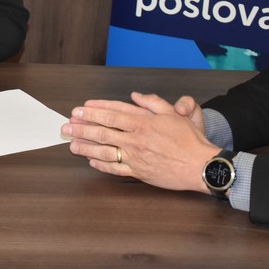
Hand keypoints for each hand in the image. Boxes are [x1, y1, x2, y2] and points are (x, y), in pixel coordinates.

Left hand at [61, 92, 217, 192]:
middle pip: (102, 132)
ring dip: (85, 147)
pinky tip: (90, 161)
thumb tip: (135, 95)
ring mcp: (135, 158)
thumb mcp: (174, 114)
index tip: (79, 109)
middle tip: (66, 126)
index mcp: (143, 123)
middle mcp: (136, 140)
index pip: (112, 114)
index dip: (93, 111)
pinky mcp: (139, 172)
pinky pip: (115, 169)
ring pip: (104, 152)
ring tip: (71, 144)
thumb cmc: (189, 140)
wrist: (202, 166)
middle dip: (81, 128)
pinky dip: (101, 165)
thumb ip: (153, 103)